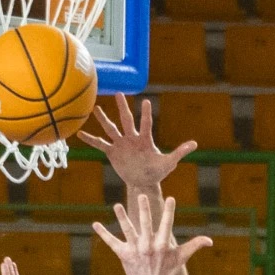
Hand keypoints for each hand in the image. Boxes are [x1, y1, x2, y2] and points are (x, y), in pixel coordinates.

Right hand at [79, 93, 196, 191]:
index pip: (145, 124)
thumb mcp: (169, 163)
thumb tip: (194, 144)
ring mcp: (121, 144)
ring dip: (103, 119)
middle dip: (123, 108)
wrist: (143, 181)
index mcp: (145, 140)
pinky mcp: (113, 152)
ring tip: (94, 108)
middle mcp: (132, 138)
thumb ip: (179, 152)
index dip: (145, 114)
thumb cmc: (157, 171)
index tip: (145, 101)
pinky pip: (99, 144)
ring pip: (111, 128)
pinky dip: (90, 140)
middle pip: (126, 120)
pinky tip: (79, 134)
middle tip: (119, 93)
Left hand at [93, 194, 210, 274]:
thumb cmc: (167, 270)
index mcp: (162, 245)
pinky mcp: (124, 254)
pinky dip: (103, 234)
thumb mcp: (181, 258)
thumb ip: (194, 245)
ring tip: (116, 205)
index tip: (171, 199)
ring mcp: (135, 250)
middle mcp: (148, 246)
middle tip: (141, 196)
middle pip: (145, 224)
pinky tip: (95, 224)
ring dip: (122, 218)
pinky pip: (112, 242)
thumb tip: (210, 241)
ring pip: (127, 231)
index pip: (167, 225)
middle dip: (144, 211)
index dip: (169, 212)